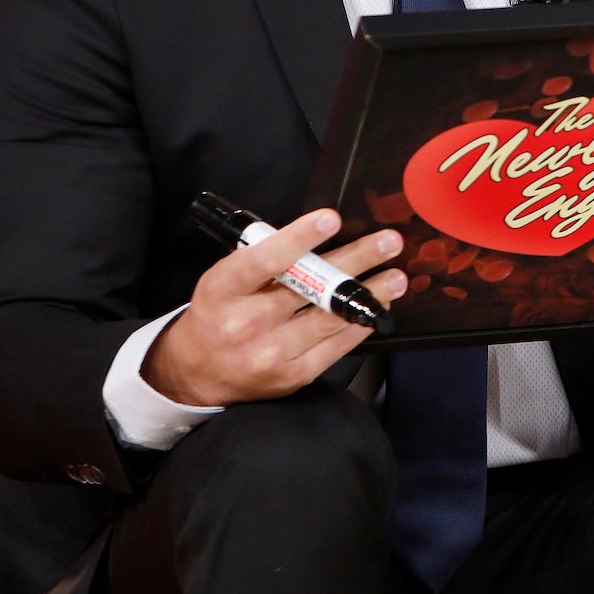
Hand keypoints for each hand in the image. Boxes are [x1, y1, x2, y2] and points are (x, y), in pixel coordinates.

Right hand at [143, 209, 406, 406]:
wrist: (197, 374)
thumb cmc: (219, 313)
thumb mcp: (225, 280)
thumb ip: (266, 260)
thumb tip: (321, 233)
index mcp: (223, 290)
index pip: (263, 260)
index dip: (299, 238)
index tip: (331, 218)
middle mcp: (245, 323)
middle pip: (309, 288)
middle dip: (355, 261)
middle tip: (389, 241)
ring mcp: (271, 353)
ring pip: (331, 318)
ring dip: (370, 294)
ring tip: (396, 276)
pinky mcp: (294, 375)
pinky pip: (337, 346)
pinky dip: (360, 324)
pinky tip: (377, 307)